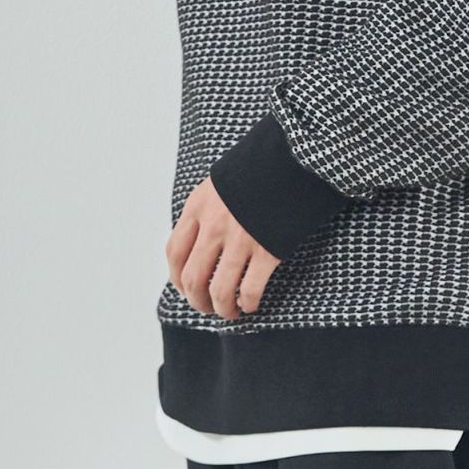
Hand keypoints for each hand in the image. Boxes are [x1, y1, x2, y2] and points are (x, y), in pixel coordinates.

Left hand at [166, 173, 282, 320]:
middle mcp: (214, 225)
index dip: (177, 278)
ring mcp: (240, 239)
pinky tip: (251, 303)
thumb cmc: (258, 168)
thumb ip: (207, 211)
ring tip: (230, 312)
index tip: (185, 288)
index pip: (174, 253)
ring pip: (219, 292)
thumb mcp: (221, 182)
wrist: (294, 156)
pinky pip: (250, 291)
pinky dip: (248, 303)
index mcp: (199, 206)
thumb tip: (200, 244)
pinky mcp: (267, 250)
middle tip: (207, 306)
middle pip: (193, 279)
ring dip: (222, 309)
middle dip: (197, 301)